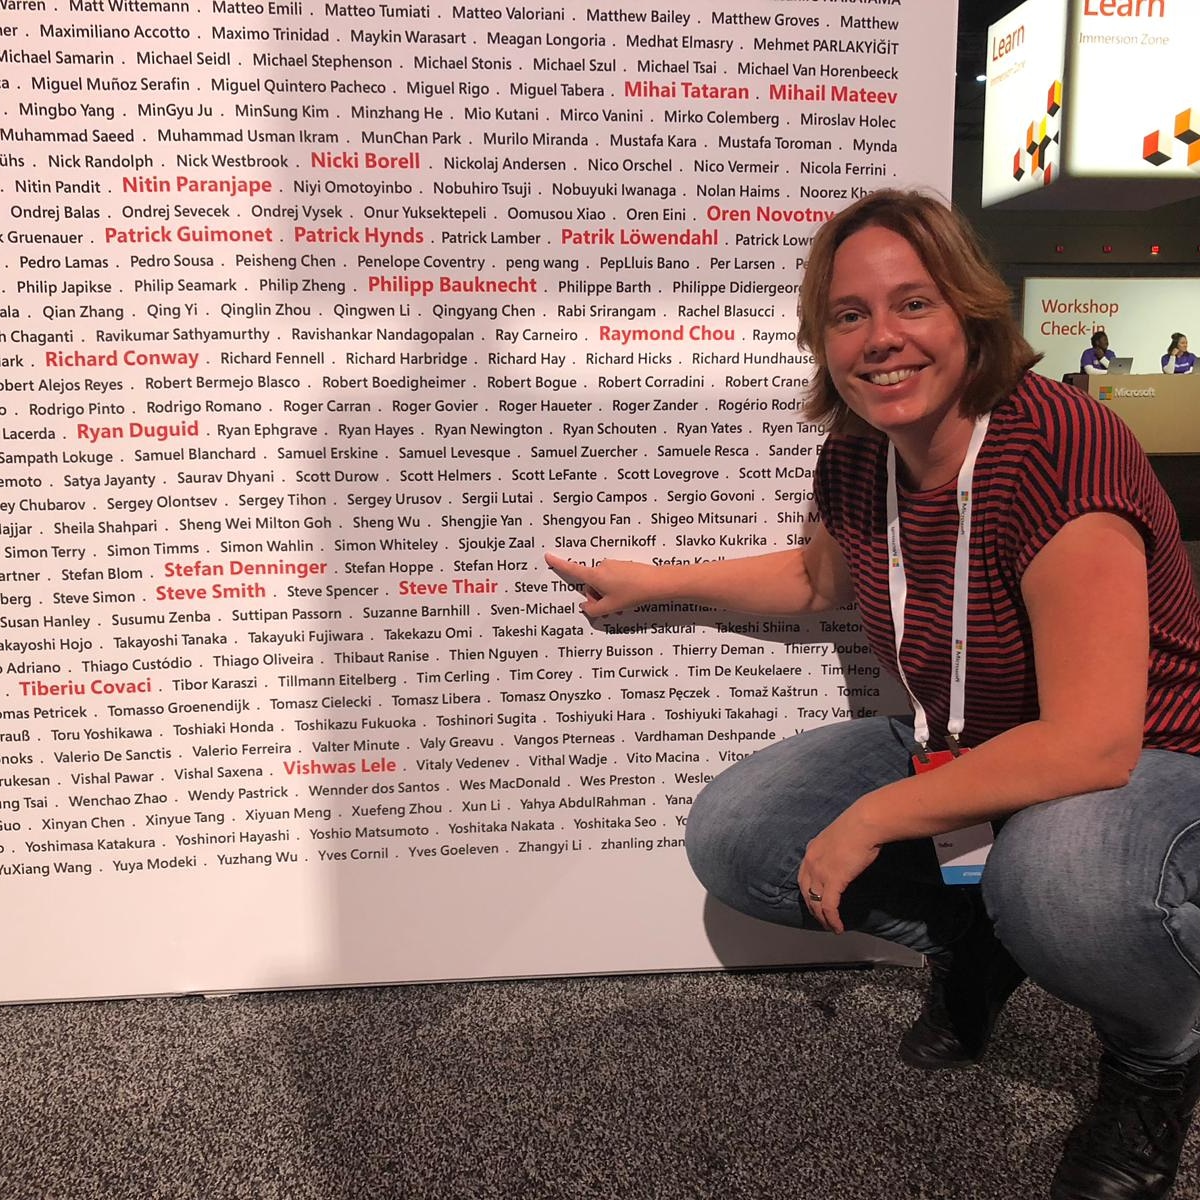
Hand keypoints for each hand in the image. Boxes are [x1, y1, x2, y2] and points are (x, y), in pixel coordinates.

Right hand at [544, 553, 664, 619]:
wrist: (656, 582)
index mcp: (595, 575)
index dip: (558, 564)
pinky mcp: (623, 565)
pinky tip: (629, 594)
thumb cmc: (632, 593)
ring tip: (624, 599)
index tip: (548, 556)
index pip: (572, 569)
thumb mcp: (610, 607)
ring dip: (608, 593)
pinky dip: (617, 587)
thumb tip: (586, 607)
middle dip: (597, 595)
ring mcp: (613, 565)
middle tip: (612, 604)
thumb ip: (593, 609)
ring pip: (603, 582)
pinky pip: (613, 578)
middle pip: (590, 583)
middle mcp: (602, 567)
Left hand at [797, 808, 881, 933]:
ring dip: (823, 919)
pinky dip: (832, 919)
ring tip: (830, 927)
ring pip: (816, 903)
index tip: (814, 902)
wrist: (865, 823)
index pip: (803, 877)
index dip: (808, 892)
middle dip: (813, 908)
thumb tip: (843, 859)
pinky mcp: (833, 880)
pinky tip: (838, 927)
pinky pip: (829, 907)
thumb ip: (835, 850)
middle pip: (806, 892)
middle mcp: (811, 861)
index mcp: (812, 850)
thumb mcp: (839, 837)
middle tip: (821, 919)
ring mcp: (820, 872)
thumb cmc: (859, 826)